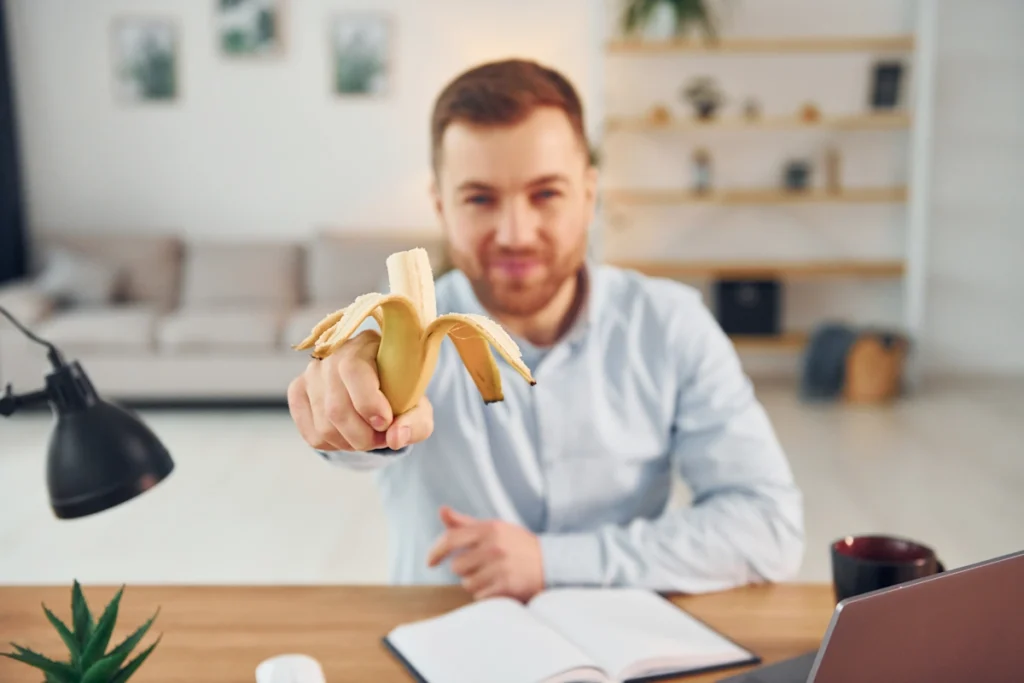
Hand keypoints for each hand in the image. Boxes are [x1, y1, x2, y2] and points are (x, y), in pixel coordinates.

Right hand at [287, 329, 433, 451]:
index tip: (385, 423)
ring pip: (324, 424)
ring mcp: (311, 373)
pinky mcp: (298, 391)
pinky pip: (312, 433)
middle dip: (363, 435)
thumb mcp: (418, 408)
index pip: (353, 370)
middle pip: (336, 406)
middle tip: (381, 438)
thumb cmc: (400, 394)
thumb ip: (415, 423)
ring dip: (350, 442)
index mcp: (366, 344)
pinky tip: (348, 436)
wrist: (379, 390)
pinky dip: (334, 445)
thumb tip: (395, 438)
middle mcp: (333, 354)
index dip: (368, 402)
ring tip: (369, 437)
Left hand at [426, 506, 544, 601]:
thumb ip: (465, 523)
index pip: (451, 539)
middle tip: (483, 566)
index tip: (430, 562)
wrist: (552, 563)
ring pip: (467, 583)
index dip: (436, 551)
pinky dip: (486, 594)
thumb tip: (442, 511)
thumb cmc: (517, 545)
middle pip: (457, 566)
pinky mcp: (506, 585)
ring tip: (493, 575)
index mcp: (489, 528)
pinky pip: (480, 595)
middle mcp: (494, 546)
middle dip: (466, 569)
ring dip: (476, 583)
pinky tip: (499, 585)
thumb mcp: (494, 528)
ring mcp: (500, 566)